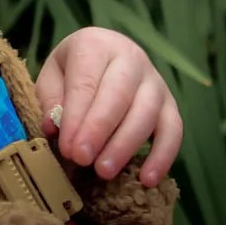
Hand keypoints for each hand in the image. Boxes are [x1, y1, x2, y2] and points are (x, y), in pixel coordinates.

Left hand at [34, 27, 180, 186]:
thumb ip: (51, 100)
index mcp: (95, 45)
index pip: (86, 82)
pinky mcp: (170, 104)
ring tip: (104, 172)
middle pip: (118, 95)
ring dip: (125, 146)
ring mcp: (155, 81)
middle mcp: (130, 57)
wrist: (105, 53)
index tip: (68, 148)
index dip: (76, 117)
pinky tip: (147, 180)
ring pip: (147, 113)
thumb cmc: (74, 69)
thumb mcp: (53, 75)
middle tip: (82, 160)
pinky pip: (174, 130)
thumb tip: (54, 127)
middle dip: (99, 131)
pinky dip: (163, 156)